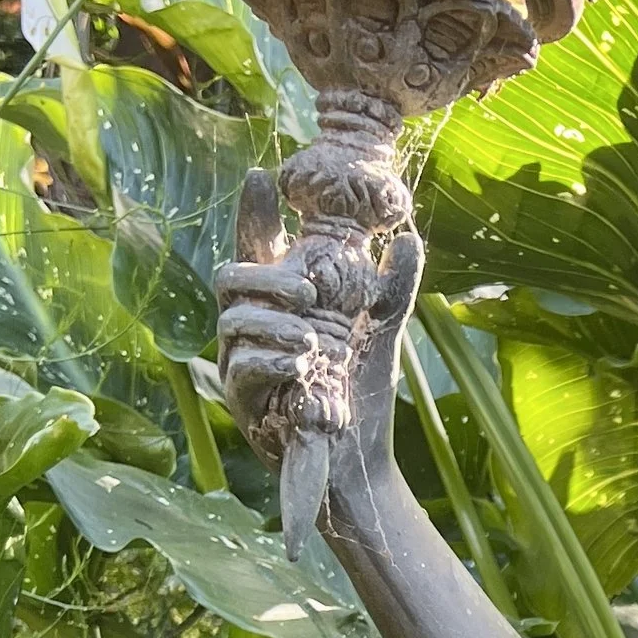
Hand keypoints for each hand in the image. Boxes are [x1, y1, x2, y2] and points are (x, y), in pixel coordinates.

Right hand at [215, 166, 421, 541]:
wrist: (360, 461)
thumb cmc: (362, 392)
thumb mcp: (382, 332)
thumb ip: (393, 285)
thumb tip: (406, 236)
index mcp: (280, 301)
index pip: (258, 247)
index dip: (256, 212)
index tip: (263, 176)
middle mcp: (253, 327)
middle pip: (231, 277)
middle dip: (265, 276)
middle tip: (307, 290)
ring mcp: (241, 363)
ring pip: (233, 322)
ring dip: (275, 324)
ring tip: (313, 339)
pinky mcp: (242, 402)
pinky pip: (243, 368)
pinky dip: (273, 360)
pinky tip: (303, 364)